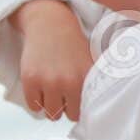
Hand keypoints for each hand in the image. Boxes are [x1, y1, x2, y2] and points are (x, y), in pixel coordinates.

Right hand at [11, 0, 92, 120]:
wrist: (50, 24)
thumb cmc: (73, 45)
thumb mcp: (93, 61)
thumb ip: (99, 83)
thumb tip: (109, 107)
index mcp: (85, 80)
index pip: (82, 113)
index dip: (77, 106)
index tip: (74, 98)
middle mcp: (67, 82)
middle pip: (66, 116)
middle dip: (64, 107)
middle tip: (62, 92)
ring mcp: (48, 81)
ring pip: (49, 113)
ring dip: (50, 105)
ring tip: (51, 90)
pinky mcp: (30, 79)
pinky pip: (33, 105)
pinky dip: (35, 100)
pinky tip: (40, 88)